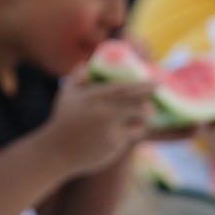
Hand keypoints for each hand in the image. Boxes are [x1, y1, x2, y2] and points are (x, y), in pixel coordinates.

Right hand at [37, 64, 155, 174]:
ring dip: (142, 119)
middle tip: (150, 104)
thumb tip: (87, 63)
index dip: (144, 85)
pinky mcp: (115, 144)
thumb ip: (78, 77)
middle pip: (139, 105)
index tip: (157, 82)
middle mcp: (104, 111)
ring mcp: (111, 129)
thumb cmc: (63, 120)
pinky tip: (125, 131)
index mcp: (94, 96)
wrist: (57, 151)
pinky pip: (132, 135)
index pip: (126, 88)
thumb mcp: (66, 94)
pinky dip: (132, 132)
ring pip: (140, 121)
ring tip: (138, 118)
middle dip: (148, 104)